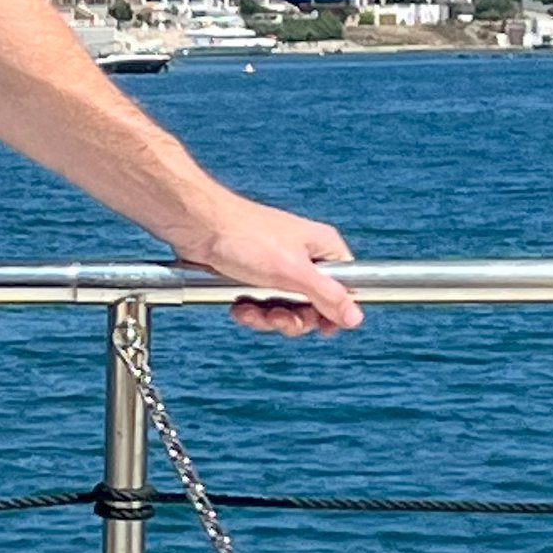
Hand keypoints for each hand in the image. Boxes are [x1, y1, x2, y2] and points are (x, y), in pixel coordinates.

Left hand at [188, 192, 361, 336]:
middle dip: (293, 319)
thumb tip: (356, 318)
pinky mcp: (254, 276)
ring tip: (248, 309)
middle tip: (276, 317)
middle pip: (314, 307)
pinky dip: (250, 311)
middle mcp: (304, 258)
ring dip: (267, 317)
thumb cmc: (245, 237)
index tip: (320, 327)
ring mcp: (278, 268)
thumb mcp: (292, 272)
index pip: (346, 288)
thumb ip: (327, 295)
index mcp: (323, 249)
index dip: (334, 312)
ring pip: (285, 310)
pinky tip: (237, 305)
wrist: (196, 226)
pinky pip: (261, 306)